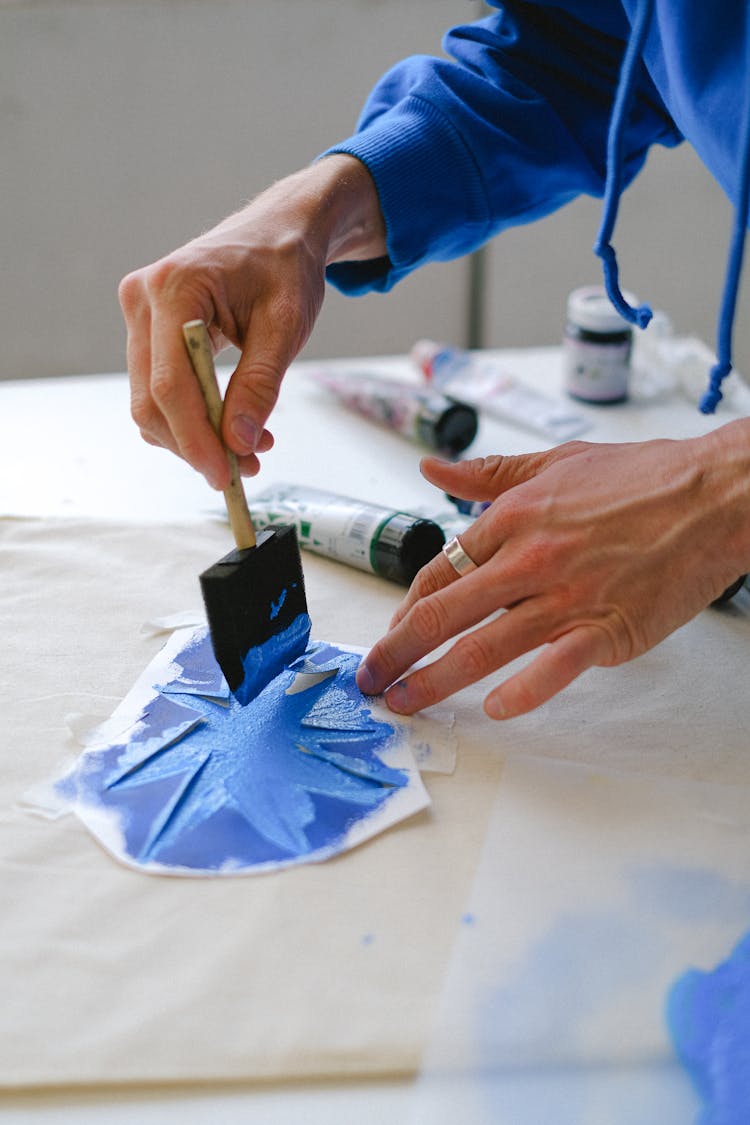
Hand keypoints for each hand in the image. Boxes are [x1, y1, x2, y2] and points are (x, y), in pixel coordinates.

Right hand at [119, 156, 385, 488]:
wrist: (278, 231)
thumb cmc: (285, 267)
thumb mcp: (286, 325)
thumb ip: (261, 385)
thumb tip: (239, 444)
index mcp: (175, 287)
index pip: (170, 384)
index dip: (194, 438)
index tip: (224, 476)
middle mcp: (142, 299)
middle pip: (151, 400)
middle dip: (195, 445)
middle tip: (243, 472)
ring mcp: (139, 314)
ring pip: (150, 402)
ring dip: (194, 437)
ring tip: (248, 451)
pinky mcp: (147, 330)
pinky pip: (159, 389)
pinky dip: (191, 419)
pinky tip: (232, 427)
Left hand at [356, 426, 749, 717]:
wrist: (714, 495)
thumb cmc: (642, 478)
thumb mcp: (556, 462)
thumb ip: (490, 474)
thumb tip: (434, 468)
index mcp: (513, 518)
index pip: (438, 571)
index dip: (405, 608)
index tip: (392, 632)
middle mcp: (528, 559)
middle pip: (441, 614)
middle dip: (396, 652)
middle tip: (372, 679)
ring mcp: (565, 598)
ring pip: (481, 647)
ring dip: (434, 681)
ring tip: (406, 701)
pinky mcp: (605, 630)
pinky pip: (552, 669)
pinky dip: (522, 692)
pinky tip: (495, 710)